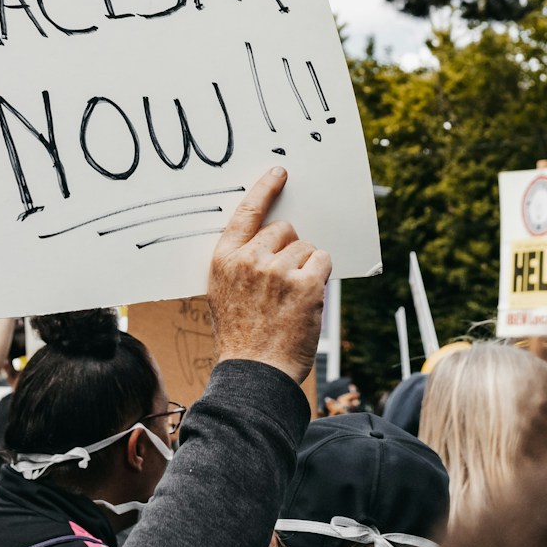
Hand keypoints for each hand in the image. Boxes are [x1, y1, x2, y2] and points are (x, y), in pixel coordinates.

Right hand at [208, 167, 331, 382]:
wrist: (255, 373)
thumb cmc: (242, 337)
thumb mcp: (224, 293)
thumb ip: (241, 263)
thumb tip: (270, 240)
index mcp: (224, 259)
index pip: (246, 213)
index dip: (265, 189)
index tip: (279, 173)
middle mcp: (249, 259)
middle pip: (283, 229)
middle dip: (289, 248)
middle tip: (284, 280)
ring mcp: (277, 270)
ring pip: (305, 247)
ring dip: (305, 267)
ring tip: (292, 298)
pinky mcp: (304, 284)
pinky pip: (322, 260)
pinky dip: (320, 276)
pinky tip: (307, 298)